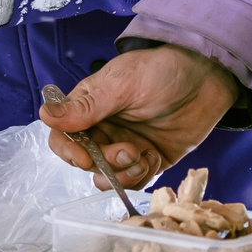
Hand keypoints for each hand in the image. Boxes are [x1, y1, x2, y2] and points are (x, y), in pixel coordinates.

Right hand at [37, 44, 236, 186]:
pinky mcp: (150, 159)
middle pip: (85, 161)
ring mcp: (126, 146)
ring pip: (108, 177)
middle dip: (103, 163)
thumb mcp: (121, 84)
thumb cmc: (161, 71)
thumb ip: (86, 106)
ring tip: (140, 155)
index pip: (63, 136)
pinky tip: (153, 157)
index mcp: (89, 106)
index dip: (68, 151)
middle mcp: (104, 129)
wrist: (206, 77)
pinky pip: (134, 180)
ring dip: (121, 173)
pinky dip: (140, 176)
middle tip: (126, 151)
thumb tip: (44, 115)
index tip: (85, 159)